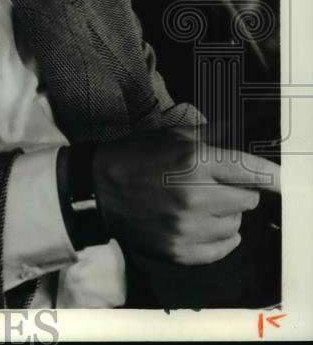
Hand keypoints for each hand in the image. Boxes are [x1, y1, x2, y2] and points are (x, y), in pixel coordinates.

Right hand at [93, 125, 279, 265]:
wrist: (97, 190)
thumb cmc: (137, 157)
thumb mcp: (172, 135)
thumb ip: (214, 135)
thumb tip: (249, 133)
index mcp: (194, 162)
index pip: (254, 173)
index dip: (275, 178)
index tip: (287, 182)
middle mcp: (194, 196)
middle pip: (249, 199)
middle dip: (238, 190)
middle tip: (214, 185)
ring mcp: (187, 228)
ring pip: (237, 224)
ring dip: (226, 214)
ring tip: (199, 205)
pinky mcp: (180, 251)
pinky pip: (224, 247)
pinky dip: (219, 237)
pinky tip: (199, 224)